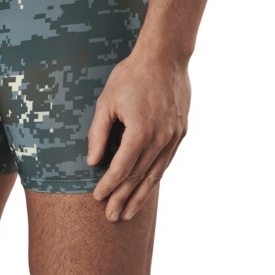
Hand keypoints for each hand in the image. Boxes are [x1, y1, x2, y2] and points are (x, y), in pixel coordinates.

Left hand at [87, 51, 189, 221]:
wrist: (165, 57)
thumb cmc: (130, 76)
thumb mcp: (106, 102)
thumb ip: (99, 134)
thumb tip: (93, 162)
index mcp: (140, 131)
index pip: (121, 168)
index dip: (108, 186)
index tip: (97, 198)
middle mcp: (160, 138)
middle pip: (139, 177)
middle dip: (123, 199)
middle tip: (112, 218)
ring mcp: (174, 136)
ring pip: (155, 174)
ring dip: (141, 195)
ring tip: (129, 213)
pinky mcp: (181, 132)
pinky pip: (166, 161)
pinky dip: (155, 177)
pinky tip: (147, 188)